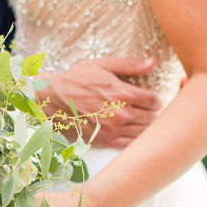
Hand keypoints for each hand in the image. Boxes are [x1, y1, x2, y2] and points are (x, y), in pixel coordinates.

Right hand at [37, 57, 162, 148]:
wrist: (51, 100)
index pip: (154, 101)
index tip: (152, 98)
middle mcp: (120, 115)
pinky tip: (131, 132)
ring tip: (141, 120)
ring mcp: (112, 130)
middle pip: (151, 118)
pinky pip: (128, 144)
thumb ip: (129, 65)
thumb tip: (152, 62)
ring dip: (145, 127)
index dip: (156, 99)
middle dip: (152, 113)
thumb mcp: (102, 65)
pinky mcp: (103, 141)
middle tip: (147, 110)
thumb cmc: (76, 80)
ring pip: (142, 133)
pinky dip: (134, 139)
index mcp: (123, 94)